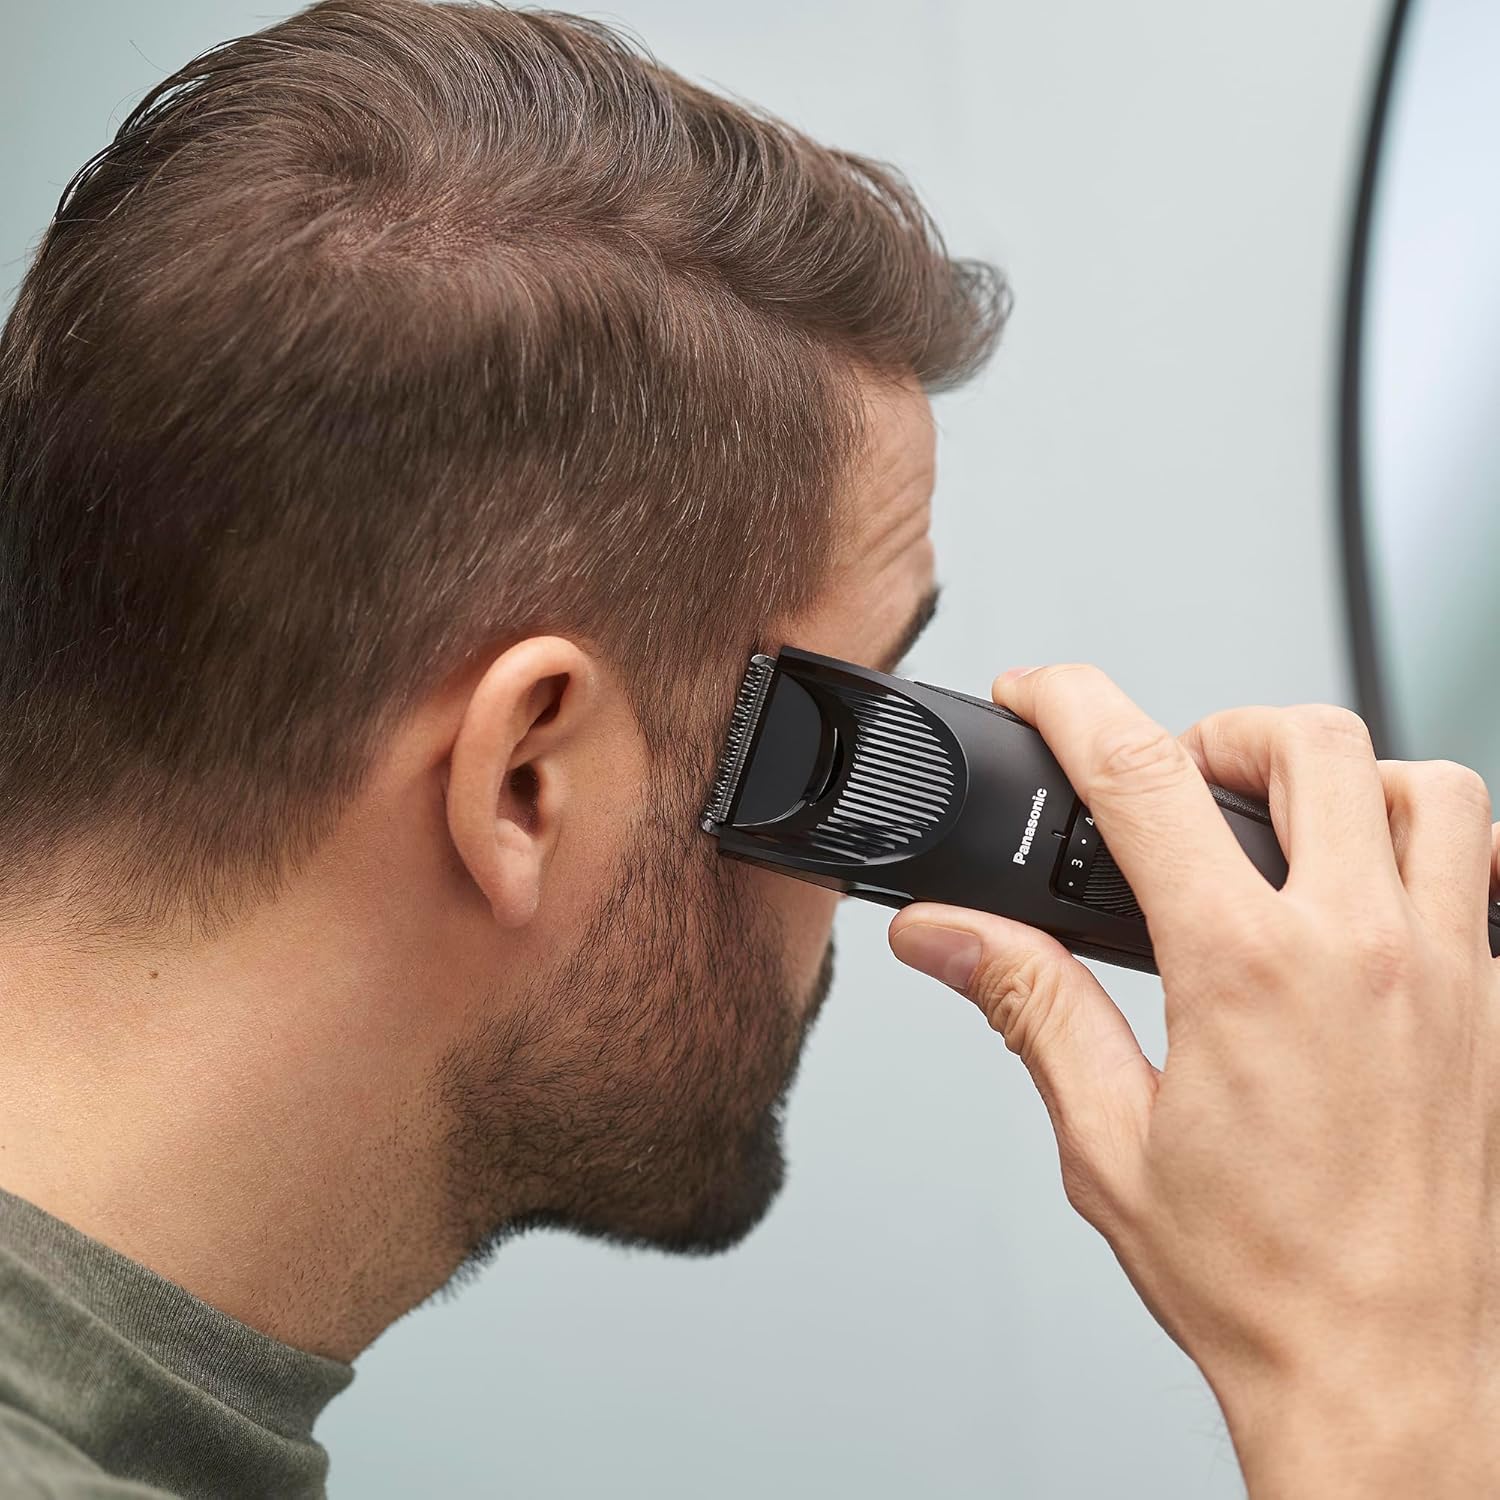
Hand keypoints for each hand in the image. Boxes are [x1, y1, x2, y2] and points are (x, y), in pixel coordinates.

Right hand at [888, 665, 1499, 1498]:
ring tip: (1286, 819)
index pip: (1139, 774)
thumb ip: (1027, 1004)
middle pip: (1308, 739)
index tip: (1038, 694)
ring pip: (1428, 784)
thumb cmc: (1258, 1279)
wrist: (1386, 1375)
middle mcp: (1363, 950)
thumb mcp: (1106, 1137)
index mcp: (1245, 970)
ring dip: (1345, 774)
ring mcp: (1453, 974)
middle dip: (1220, 729)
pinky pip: (1490, 872)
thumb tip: (944, 934)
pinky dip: (1433, 846)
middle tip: (1174, 776)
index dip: (1070, 704)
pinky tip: (1378, 895)